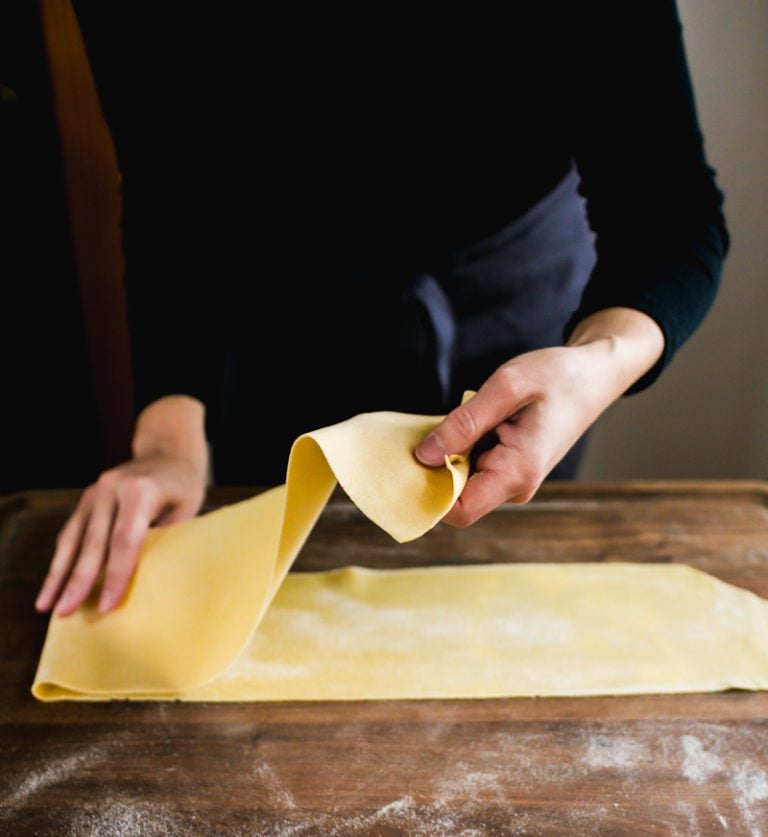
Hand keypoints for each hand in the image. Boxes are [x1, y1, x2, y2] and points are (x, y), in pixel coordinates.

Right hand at [35, 395, 209, 616]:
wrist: (167, 452)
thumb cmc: (183, 487)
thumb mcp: (188, 511)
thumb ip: (167, 540)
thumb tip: (150, 583)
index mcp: (140, 491)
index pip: (125, 541)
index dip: (115, 576)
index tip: (106, 605)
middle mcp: (112, 489)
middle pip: (94, 544)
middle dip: (79, 581)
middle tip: (66, 612)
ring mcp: (95, 492)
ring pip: (74, 539)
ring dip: (59, 574)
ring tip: (47, 605)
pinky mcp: (86, 499)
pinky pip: (71, 533)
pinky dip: (60, 559)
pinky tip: (52, 584)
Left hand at [415, 307, 664, 526]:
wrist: (595, 376)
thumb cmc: (557, 377)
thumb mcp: (507, 387)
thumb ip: (464, 423)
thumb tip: (424, 455)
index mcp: (517, 472)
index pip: (459, 511)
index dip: (429, 493)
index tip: (411, 460)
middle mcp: (516, 486)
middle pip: (456, 497)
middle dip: (435, 468)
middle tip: (432, 428)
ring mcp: (515, 480)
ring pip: (463, 481)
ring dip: (451, 454)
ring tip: (460, 418)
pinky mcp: (512, 469)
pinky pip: (475, 468)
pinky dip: (463, 448)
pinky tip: (470, 423)